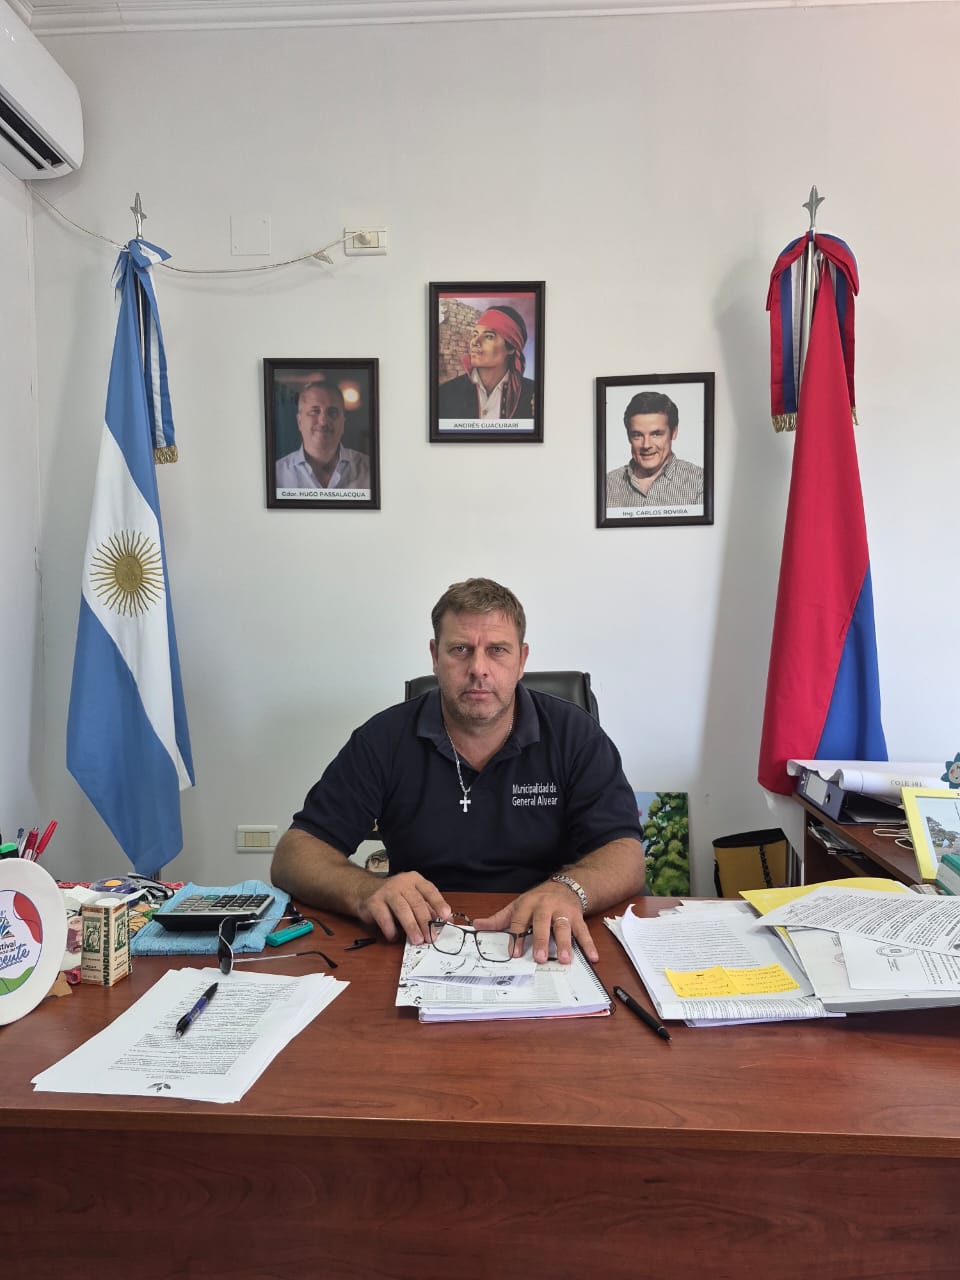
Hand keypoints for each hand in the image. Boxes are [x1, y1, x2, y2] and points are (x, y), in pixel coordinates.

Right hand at [357, 871, 451, 945]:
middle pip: (417, 903)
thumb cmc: (394, 896)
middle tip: (431, 937)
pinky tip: (394, 937)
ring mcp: (387, 891)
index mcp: (415, 880)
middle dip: (425, 922)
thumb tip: (446, 921)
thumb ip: (428, 908)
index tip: (446, 917)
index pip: (430, 891)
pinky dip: (391, 929)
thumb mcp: (412, 898)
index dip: (439, 904)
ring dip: (411, 927)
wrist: (364, 890)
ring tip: (417, 940)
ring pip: (402, 910)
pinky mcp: (374, 902)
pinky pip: (384, 917)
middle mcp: (402, 883)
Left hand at [472, 884, 597, 965]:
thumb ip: (499, 919)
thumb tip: (476, 925)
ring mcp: (563, 911)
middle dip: (542, 940)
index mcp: (528, 904)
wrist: (565, 885)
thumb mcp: (517, 906)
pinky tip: (592, 957)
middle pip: (542, 923)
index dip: (517, 937)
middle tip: (540, 958)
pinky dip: (589, 945)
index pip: (520, 921)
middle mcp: (546, 906)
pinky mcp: (577, 917)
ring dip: (565, 943)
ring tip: (565, 959)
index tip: (515, 954)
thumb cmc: (538, 900)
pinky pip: (583, 931)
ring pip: (564, 927)